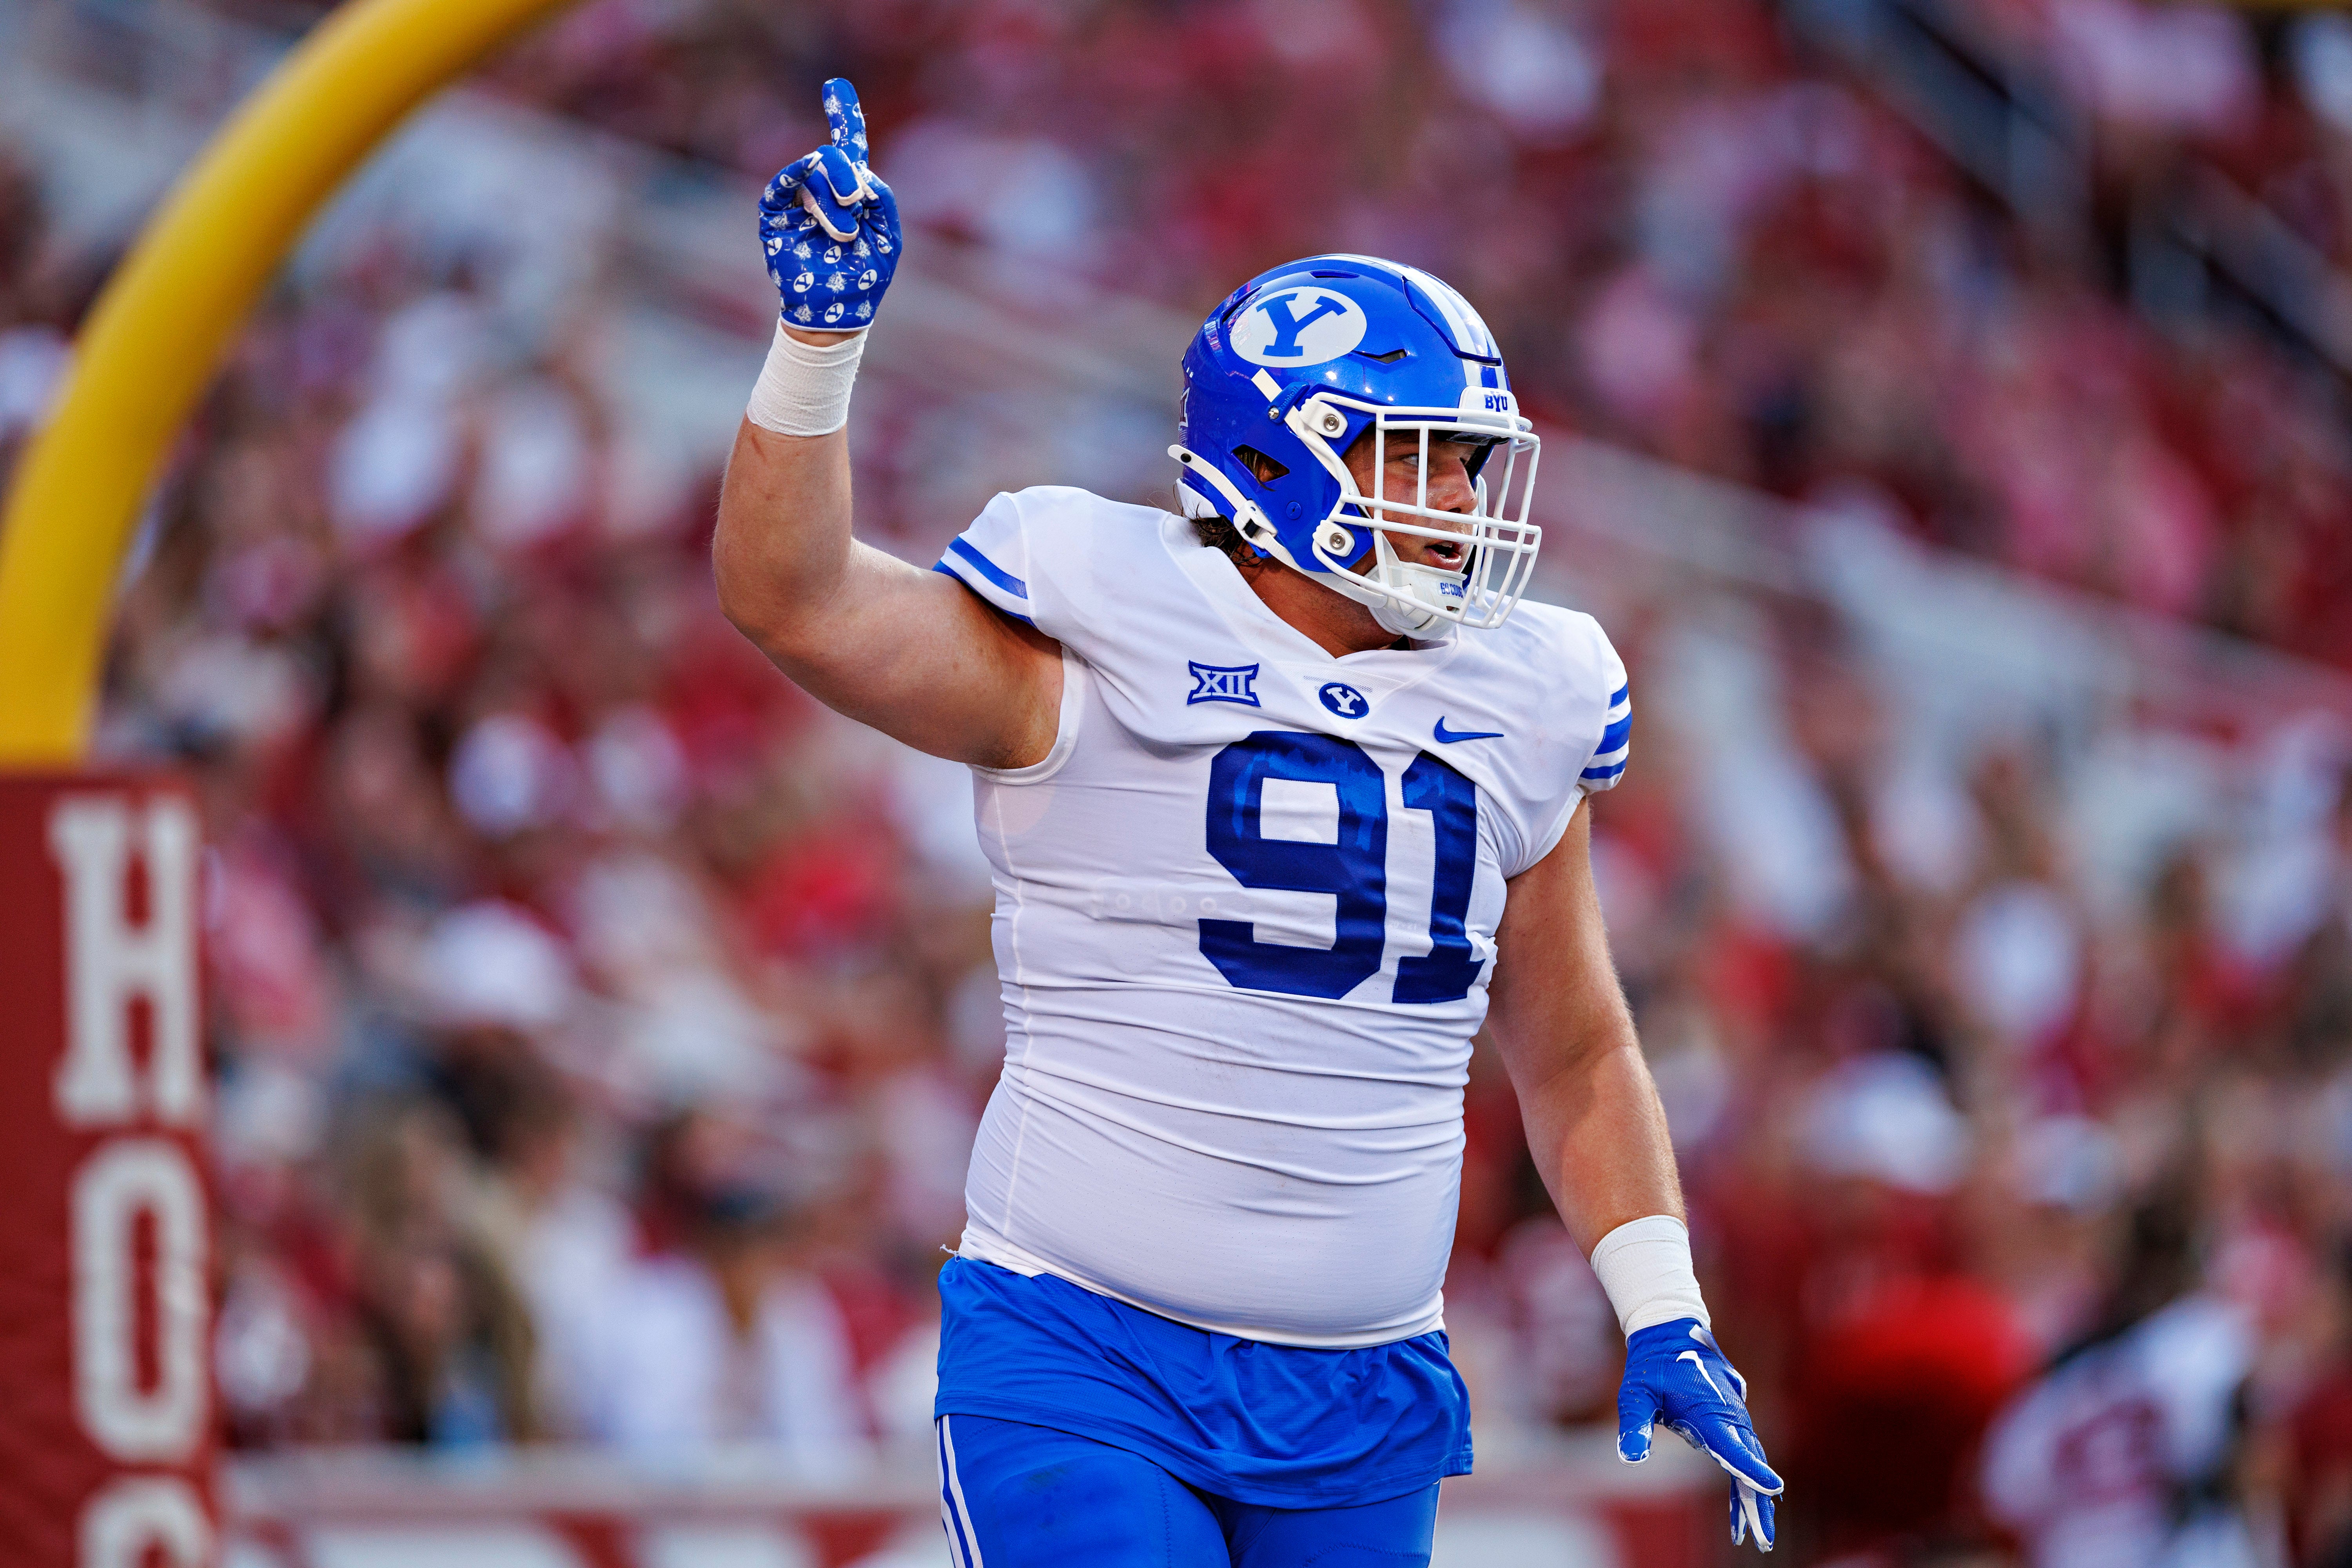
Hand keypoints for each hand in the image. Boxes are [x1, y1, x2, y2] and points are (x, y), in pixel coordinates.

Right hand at [758, 78, 900, 332]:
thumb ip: (880, 198)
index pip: (848, 146)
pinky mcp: (775, 214)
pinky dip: (799, 179)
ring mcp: (797, 200)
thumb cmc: (863, 279)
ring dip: (832, 202)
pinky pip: (783, 183)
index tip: (835, 85)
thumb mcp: (888, 237)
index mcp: (852, 193)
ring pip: (814, 173)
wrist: (835, 314)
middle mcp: (823, 190)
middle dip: (846, 175)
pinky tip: (812, 188)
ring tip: (842, 234)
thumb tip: (858, 174)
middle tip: (855, 204)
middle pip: (833, 157)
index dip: (844, 115)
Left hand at [1617, 1319, 1783, 1552]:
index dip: (1749, 1468)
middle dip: (1756, 1501)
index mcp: (1707, 1409)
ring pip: (1751, 1460)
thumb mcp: (1634, 1392)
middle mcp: (1727, 1415)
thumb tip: (1630, 1457)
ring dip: (1755, 1496)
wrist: (1671, 1333)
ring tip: (1756, 1535)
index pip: (1730, 1444)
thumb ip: (1634, 1423)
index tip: (1772, 1488)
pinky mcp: (1731, 1420)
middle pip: (1748, 1461)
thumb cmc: (1650, 1365)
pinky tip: (1744, 1509)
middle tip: (1761, 1537)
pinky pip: (1744, 1453)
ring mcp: (1733, 1417)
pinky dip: (1746, 1479)